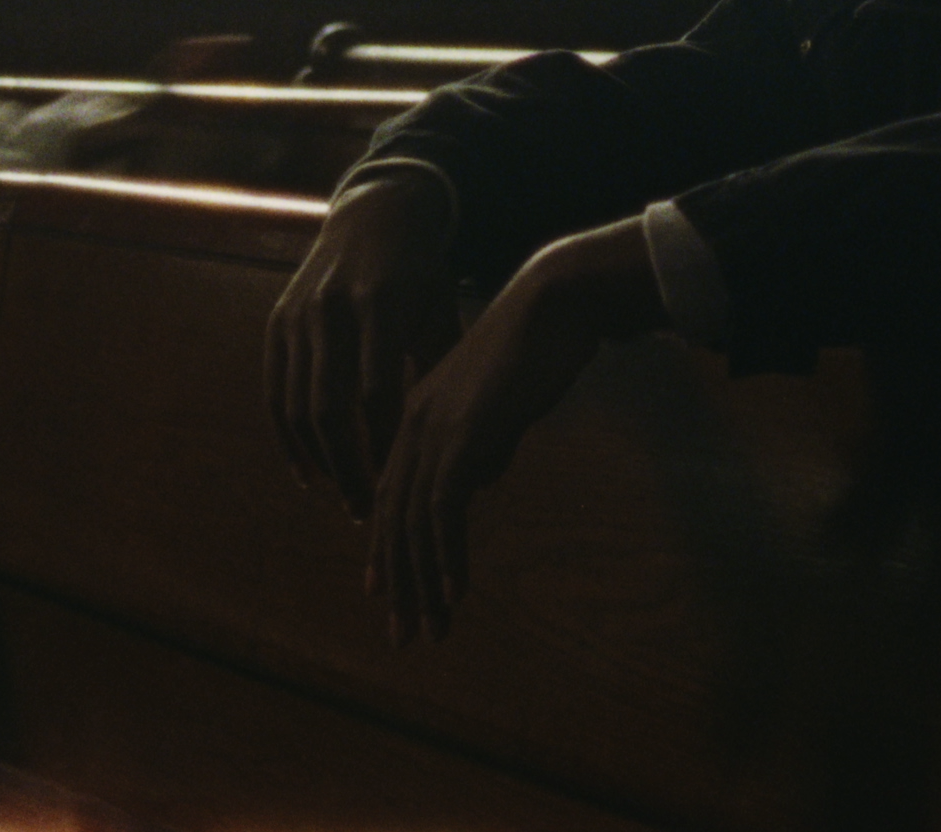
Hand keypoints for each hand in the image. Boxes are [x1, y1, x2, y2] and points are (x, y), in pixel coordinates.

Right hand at [266, 171, 457, 516]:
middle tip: (367, 511)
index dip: (384, 444)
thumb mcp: (442, 309)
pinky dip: (290, 439)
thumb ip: (446, 371)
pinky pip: (275, 393)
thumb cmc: (422, 274)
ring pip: (297, 406)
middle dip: (348, 466)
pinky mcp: (276, 324)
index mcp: (381, 303)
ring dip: (319, 461)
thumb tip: (476, 444)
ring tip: (346, 497)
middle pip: (330, 407)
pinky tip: (311, 472)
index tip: (402, 482)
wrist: (375, 215)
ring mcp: (297, 315)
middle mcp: (331, 308)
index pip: (376, 390)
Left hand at [368, 215, 664, 643]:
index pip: (392, 494)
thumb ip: (486, 442)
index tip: (387, 593)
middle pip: (393, 518)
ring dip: (422, 583)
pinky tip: (455, 591)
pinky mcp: (462, 436)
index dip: (388, 549)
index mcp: (417, 415)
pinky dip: (446, 556)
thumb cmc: (538, 349)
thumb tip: (481, 480)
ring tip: (431, 627)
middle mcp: (413, 426)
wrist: (554, 306)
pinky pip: (443, 510)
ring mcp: (434, 431)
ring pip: (413, 523)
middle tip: (403, 634)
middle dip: (398, 582)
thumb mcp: (504, 405)